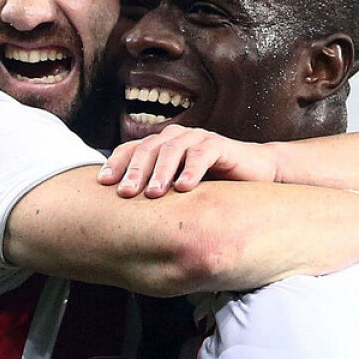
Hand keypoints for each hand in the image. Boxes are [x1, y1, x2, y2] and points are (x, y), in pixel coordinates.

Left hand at [97, 125, 275, 197]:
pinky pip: (202, 154)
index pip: (130, 150)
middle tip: (126, 194)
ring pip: (172, 149)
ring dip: (161, 171)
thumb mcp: (178, 191)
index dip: (116, 164)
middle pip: (147, 149)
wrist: (254, 175)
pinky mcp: (218, 145)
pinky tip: (184, 187)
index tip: (103, 184)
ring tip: (154, 194)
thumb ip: (157, 196)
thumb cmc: (211, 186)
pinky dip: (191, 169)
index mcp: (159, 146)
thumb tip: (122, 219)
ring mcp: (196, 138)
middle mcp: (175, 138)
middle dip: (135, 171)